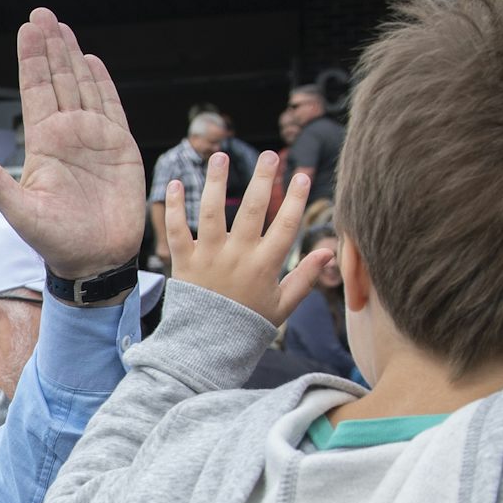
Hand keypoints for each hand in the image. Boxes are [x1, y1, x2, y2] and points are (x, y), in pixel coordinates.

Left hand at [0, 8, 143, 277]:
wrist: (95, 262)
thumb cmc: (56, 243)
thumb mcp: (20, 213)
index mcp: (43, 145)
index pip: (34, 91)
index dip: (30, 59)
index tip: (27, 28)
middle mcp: (67, 135)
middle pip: (56, 80)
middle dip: (49, 47)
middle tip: (42, 13)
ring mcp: (94, 139)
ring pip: (81, 87)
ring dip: (72, 57)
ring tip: (62, 27)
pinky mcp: (120, 148)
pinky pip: (111, 107)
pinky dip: (103, 83)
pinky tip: (92, 61)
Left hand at [166, 151, 330, 326]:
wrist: (208, 347)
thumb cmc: (248, 326)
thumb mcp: (282, 306)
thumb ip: (305, 278)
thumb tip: (329, 252)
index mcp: (264, 266)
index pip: (286, 225)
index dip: (296, 199)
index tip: (302, 176)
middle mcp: (237, 256)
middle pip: (253, 209)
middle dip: (264, 179)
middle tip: (270, 155)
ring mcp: (209, 257)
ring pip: (212, 211)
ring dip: (216, 181)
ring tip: (221, 156)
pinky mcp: (184, 262)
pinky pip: (176, 229)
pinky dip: (173, 207)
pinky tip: (174, 183)